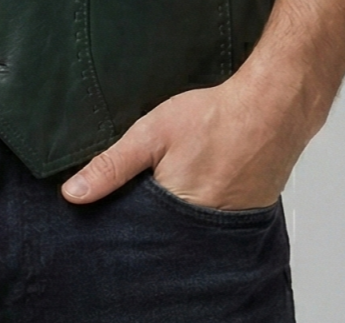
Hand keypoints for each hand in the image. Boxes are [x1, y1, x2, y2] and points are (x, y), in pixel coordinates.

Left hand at [60, 63, 322, 209]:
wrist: (271, 108)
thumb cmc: (214, 118)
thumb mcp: (150, 134)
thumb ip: (111, 166)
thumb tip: (73, 194)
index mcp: (174, 214)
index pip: (138, 234)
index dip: (125, 220)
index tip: (119, 203)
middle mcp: (202, 232)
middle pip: (164, 235)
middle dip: (152, 216)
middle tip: (156, 180)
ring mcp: (227, 227)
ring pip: (189, 229)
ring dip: (178, 212)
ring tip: (179, 177)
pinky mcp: (244, 218)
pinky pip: (214, 222)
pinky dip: (203, 206)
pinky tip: (202, 180)